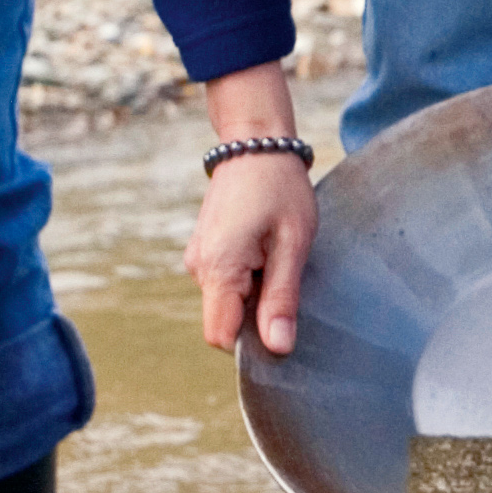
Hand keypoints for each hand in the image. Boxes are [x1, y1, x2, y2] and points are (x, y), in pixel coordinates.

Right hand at [186, 60, 314, 354]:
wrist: (256, 144)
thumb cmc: (280, 189)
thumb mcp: (293, 244)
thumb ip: (282, 298)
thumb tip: (278, 348)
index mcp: (219, 269)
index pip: (221, 337)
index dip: (252, 342)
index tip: (282, 319)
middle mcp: (199, 268)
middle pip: (225, 322)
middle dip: (257, 315)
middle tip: (285, 274)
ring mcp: (198, 259)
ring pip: (227, 303)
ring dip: (254, 294)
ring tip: (276, 255)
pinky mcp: (205, 251)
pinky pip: (225, 283)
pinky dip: (247, 278)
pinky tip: (265, 249)